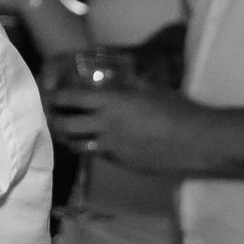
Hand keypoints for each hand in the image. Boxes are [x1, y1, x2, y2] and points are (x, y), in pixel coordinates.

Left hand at [48, 85, 211, 174]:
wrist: (196, 140)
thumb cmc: (177, 109)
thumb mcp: (150, 90)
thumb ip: (130, 87)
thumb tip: (121, 80)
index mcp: (112, 103)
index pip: (71, 99)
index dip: (54, 97)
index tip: (47, 95)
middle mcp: (106, 126)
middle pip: (64, 126)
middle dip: (52, 121)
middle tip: (49, 117)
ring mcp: (111, 148)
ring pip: (76, 146)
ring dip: (68, 138)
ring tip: (66, 133)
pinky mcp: (120, 163)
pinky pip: (99, 154)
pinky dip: (93, 148)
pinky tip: (98, 143)